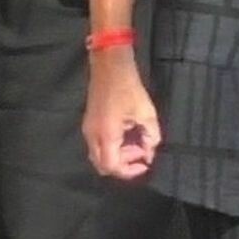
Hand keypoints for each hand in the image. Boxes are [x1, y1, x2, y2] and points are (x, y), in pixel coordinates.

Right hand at [83, 50, 161, 179]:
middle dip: (123, 164)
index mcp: (106, 135)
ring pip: (98, 156)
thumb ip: (151, 138)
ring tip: (137, 143)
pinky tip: (127, 135)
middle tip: (141, 153)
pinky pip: (97, 145)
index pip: (112, 166)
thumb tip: (150, 154)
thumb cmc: (129, 88)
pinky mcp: (89, 123)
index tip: (144, 164)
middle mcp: (92, 136)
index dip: (129, 171)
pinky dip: (112, 147)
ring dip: (118, 156)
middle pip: (102, 165)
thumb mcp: (147, 113)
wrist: (110, 67)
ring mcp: (88, 129)